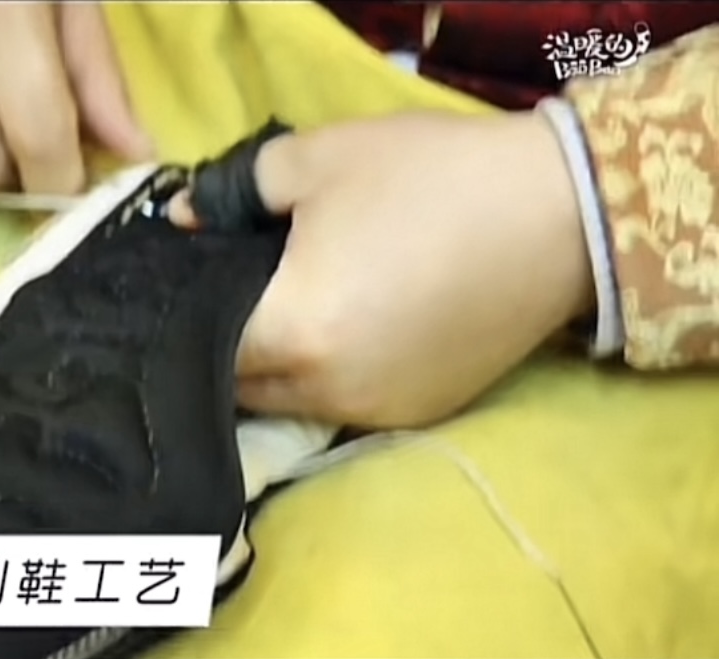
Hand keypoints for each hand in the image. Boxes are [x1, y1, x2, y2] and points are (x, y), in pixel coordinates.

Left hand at [174, 111, 594, 427]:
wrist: (559, 214)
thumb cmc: (430, 178)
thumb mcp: (319, 159)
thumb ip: (234, 191)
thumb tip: (183, 216)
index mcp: (294, 332)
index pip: (202, 345)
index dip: (186, 313)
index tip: (189, 282)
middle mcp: (327, 391)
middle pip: (241, 385)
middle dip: (225, 345)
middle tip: (233, 293)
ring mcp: (376, 410)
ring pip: (291, 401)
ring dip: (276, 367)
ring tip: (287, 310)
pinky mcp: (419, 414)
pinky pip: (343, 405)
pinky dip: (328, 376)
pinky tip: (344, 329)